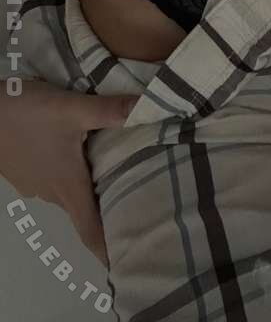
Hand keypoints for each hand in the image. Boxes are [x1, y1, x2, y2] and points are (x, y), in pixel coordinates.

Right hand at [0, 79, 136, 266]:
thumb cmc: (25, 114)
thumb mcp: (71, 108)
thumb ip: (109, 111)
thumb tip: (151, 108)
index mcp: (68, 187)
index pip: (91, 231)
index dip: (107, 250)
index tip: (127, 260)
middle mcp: (51, 192)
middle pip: (83, 210)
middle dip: (106, 208)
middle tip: (138, 199)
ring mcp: (33, 183)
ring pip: (67, 190)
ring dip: (86, 184)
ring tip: (114, 168)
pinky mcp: (22, 170)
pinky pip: (52, 177)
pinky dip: (68, 169)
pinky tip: (77, 149)